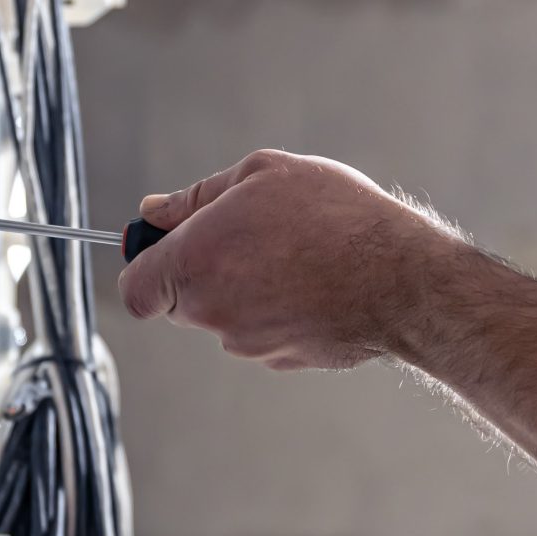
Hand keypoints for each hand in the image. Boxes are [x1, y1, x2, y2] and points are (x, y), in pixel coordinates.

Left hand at [117, 148, 438, 369]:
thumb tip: (154, 212)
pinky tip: (316, 283)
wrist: (401, 279)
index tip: (170, 246)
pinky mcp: (283, 361)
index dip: (146, 268)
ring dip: (248, 288)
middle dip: (204, 271)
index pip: (135, 289)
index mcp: (193, 263)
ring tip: (297, 253)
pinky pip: (265, 332)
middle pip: (182, 302)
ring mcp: (248, 344)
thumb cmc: (334, 217)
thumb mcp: (261, 175)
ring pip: (227, 316)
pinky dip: (280, 311)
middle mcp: (212, 313)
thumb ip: (196, 197)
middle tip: (252, 235)